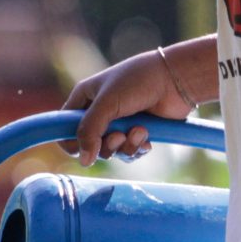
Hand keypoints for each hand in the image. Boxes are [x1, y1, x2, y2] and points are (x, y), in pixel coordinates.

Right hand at [62, 49, 193, 161]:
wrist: (175, 80)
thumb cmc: (138, 82)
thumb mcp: (107, 103)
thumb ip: (90, 131)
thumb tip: (83, 161)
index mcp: (85, 97)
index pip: (64, 126)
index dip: (70, 141)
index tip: (80, 150)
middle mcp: (100, 112)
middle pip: (89, 145)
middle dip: (105, 145)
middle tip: (118, 136)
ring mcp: (120, 123)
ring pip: (111, 151)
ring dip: (125, 146)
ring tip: (139, 131)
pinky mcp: (138, 132)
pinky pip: (130, 152)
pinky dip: (138, 148)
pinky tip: (147, 136)